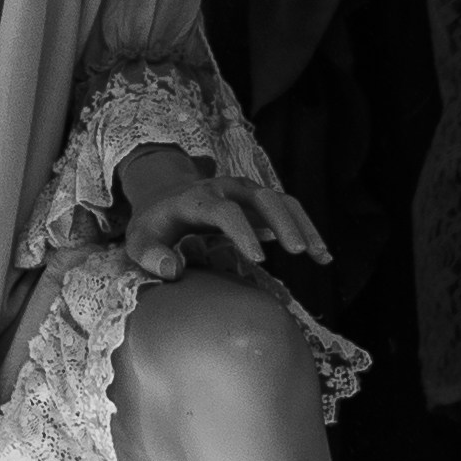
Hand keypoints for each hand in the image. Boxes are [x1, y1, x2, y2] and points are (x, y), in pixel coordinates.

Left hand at [120, 168, 325, 282]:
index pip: (223, 210)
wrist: (163, 196)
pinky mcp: (258, 200)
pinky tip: (321, 253)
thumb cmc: (153, 225)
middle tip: (299, 251)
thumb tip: (172, 271)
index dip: (242, 231)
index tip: (260, 259)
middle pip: (261, 197)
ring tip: (320, 256)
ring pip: (281, 200)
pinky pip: (288, 209)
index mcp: (195, 199)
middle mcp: (225, 189)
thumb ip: (150, 256)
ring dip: (302, 225)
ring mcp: (245, 191)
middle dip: (282, 221)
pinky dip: (306, 227)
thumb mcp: (139, 241)